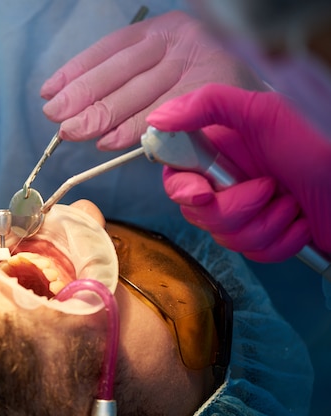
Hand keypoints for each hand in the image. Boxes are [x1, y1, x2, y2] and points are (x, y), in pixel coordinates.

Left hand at [40, 11, 265, 149]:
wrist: (259, 97)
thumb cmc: (204, 84)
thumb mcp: (167, 67)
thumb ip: (132, 81)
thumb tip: (81, 109)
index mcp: (163, 29)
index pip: (110, 48)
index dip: (77, 71)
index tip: (50, 91)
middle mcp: (178, 41)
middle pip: (120, 70)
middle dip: (83, 97)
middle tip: (57, 118)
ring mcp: (196, 64)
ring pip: (138, 92)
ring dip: (102, 115)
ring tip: (73, 132)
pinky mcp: (212, 91)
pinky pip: (164, 114)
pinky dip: (134, 130)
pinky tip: (109, 141)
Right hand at [147, 83, 330, 261]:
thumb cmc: (318, 143)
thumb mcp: (263, 112)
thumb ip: (209, 105)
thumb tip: (158, 117)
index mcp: (217, 152)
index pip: (174, 177)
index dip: (183, 191)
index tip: (204, 194)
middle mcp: (224, 182)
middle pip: (197, 214)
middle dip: (235, 210)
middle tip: (268, 187)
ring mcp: (244, 211)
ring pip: (224, 237)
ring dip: (265, 224)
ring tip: (290, 203)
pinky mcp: (263, 237)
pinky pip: (253, 254)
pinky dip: (281, 242)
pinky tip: (299, 222)